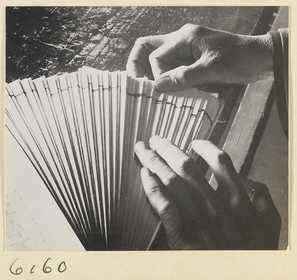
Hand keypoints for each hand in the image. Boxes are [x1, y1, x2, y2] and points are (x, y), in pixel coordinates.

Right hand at [127, 24, 273, 91]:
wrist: (259, 59)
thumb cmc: (239, 59)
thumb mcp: (211, 69)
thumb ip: (184, 76)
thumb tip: (157, 86)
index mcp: (184, 37)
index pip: (155, 55)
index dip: (156, 75)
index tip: (164, 90)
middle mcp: (180, 41)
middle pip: (148, 49)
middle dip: (139, 67)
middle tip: (136, 86)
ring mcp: (185, 51)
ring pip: (158, 61)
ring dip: (153, 76)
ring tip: (151, 92)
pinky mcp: (190, 61)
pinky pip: (171, 69)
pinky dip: (167, 80)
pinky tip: (168, 92)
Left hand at [135, 136, 280, 249]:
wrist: (236, 278)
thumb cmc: (251, 254)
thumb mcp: (269, 224)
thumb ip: (262, 198)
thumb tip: (247, 178)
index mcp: (237, 200)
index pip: (219, 161)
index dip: (204, 146)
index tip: (194, 142)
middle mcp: (215, 205)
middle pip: (186, 166)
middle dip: (167, 148)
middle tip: (155, 139)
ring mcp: (197, 221)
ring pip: (171, 182)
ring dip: (154, 162)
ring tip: (142, 150)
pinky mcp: (182, 237)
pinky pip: (165, 208)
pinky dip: (153, 189)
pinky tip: (144, 176)